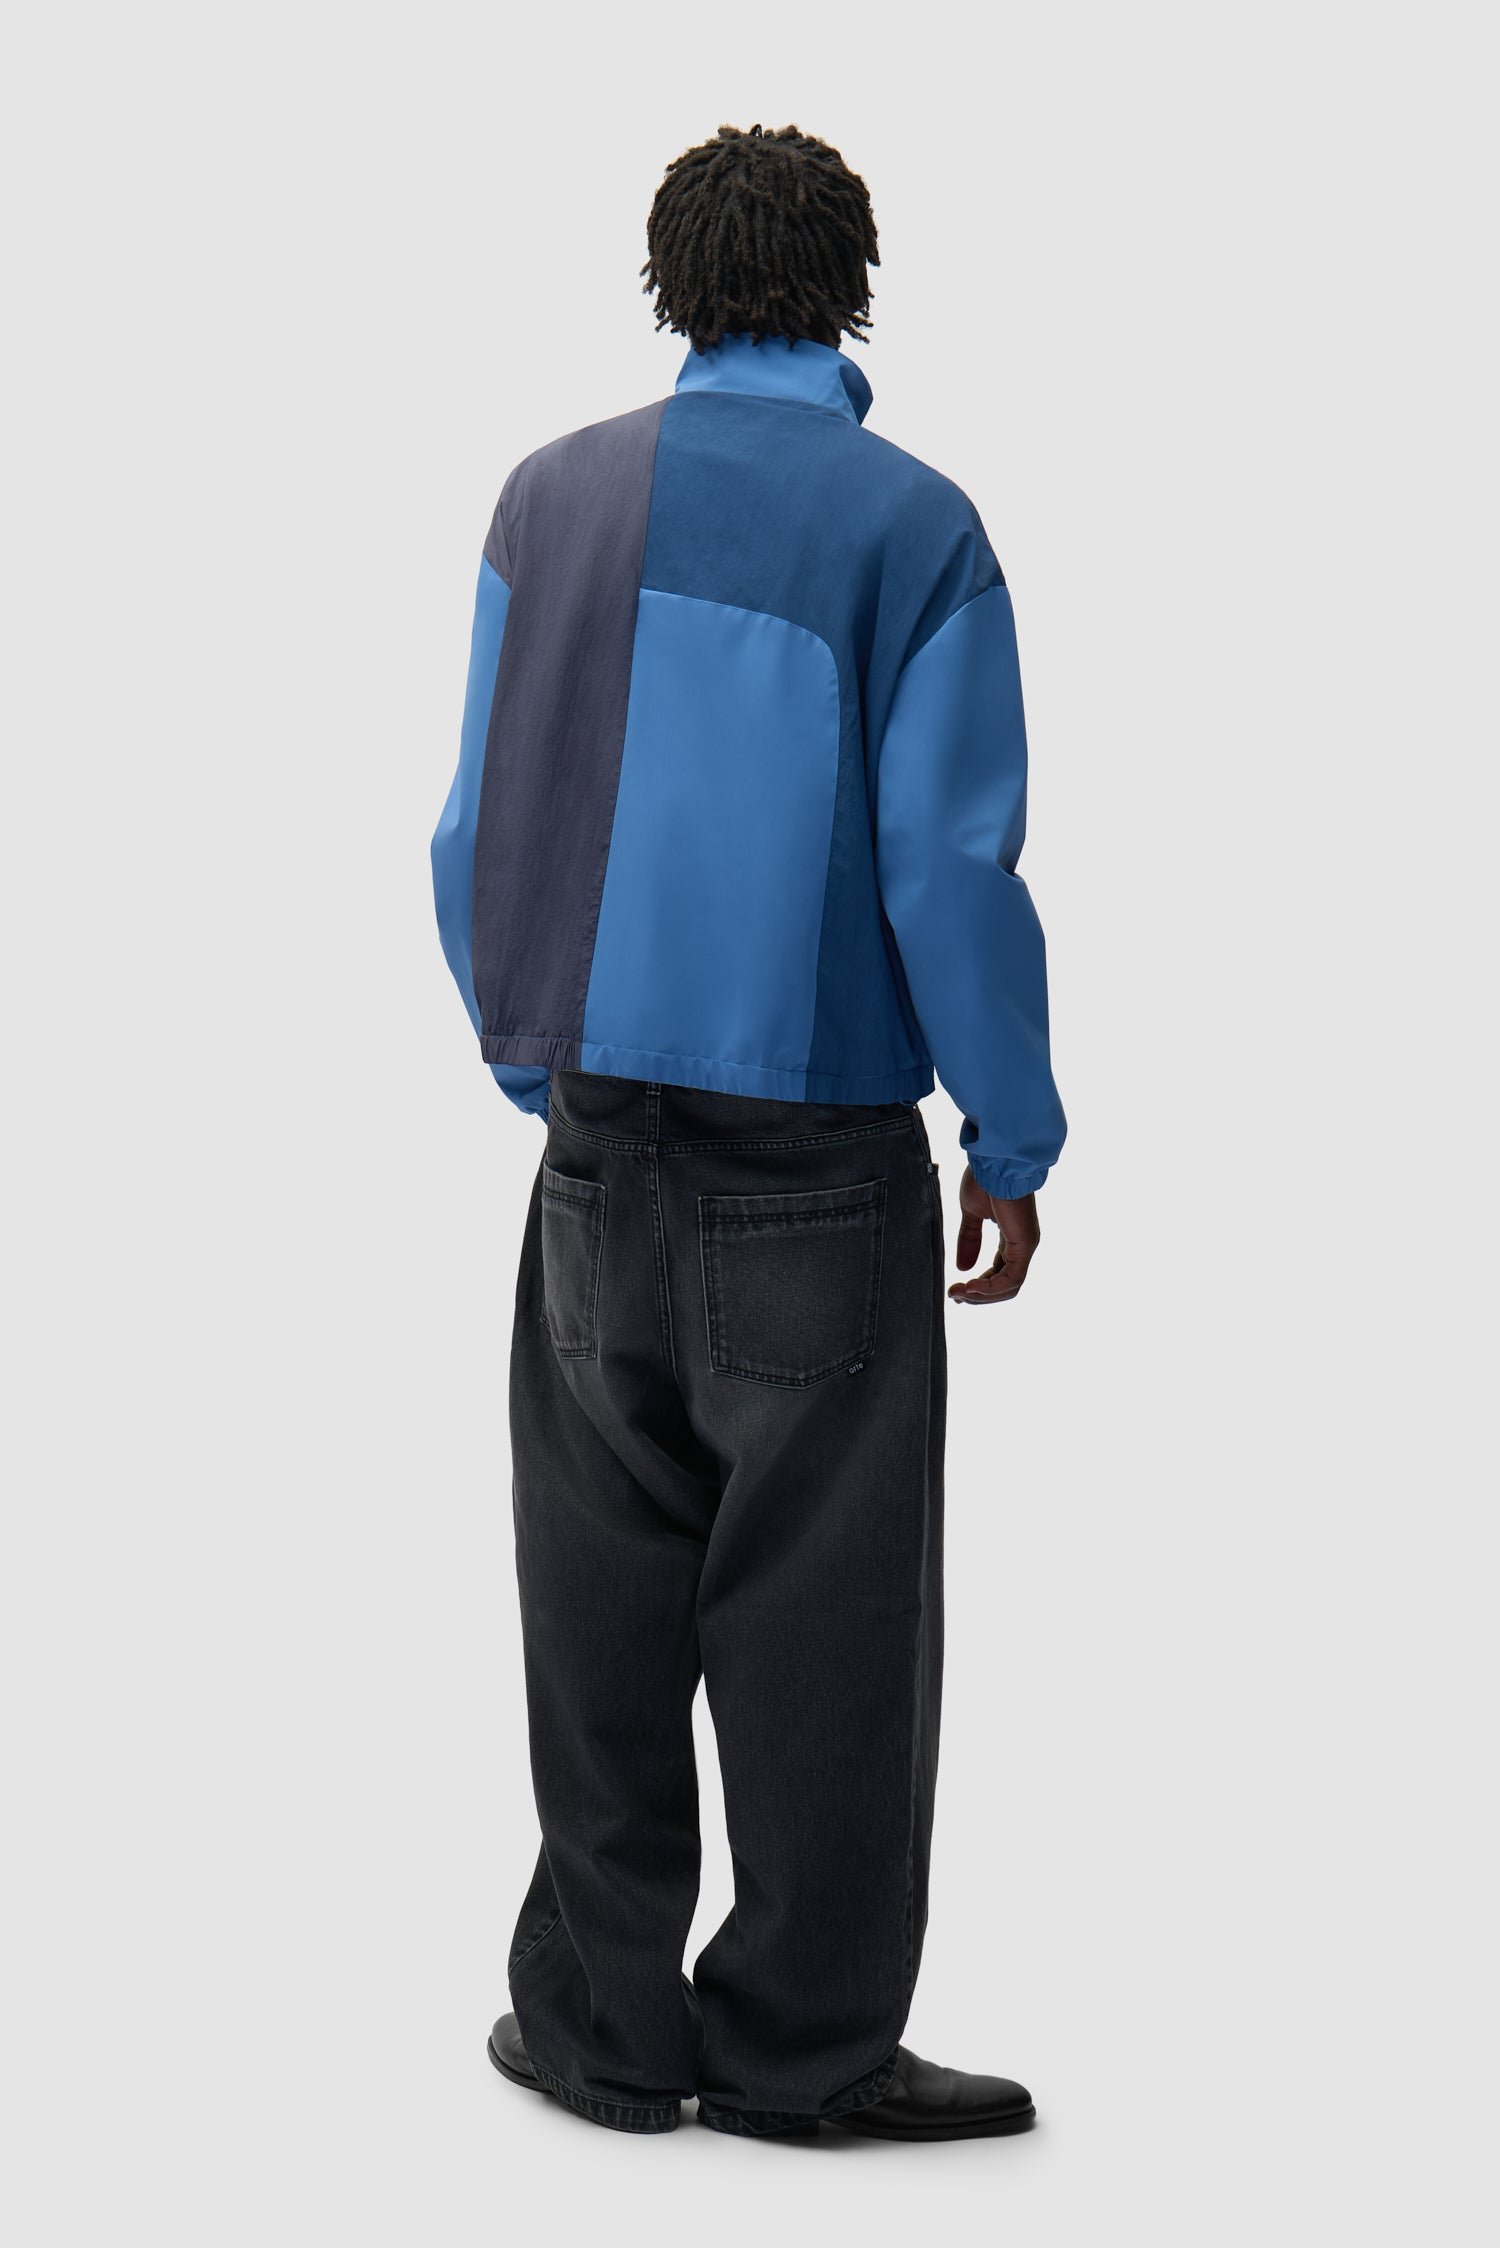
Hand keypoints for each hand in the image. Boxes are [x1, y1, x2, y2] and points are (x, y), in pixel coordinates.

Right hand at [948, 1169, 1040, 1305]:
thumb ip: (969, 1239)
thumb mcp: (971, 1214)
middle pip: (1004, 1285)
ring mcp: (1025, 1245)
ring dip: (982, 1295)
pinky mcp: (1024, 1245)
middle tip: (955, 1296)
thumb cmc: (985, 1179)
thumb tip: (962, 1267)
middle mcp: (1022, 1245)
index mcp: (1011, 1238)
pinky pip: (1010, 1279)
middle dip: (979, 1295)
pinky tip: (970, 1287)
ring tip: (958, 1293)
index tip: (956, 1289)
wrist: (994, 1161)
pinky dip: (990, 1288)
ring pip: (1008, 1287)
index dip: (979, 1286)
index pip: (999, 1272)